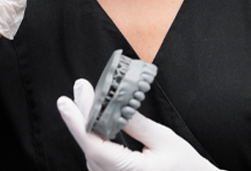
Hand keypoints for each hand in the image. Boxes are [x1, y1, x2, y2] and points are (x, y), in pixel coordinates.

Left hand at [57, 79, 220, 170]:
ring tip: (86, 96)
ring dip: (86, 123)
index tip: (66, 102)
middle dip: (81, 115)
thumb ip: (136, 124)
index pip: (96, 148)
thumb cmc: (183, 164)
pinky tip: (94, 117)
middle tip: (80, 87)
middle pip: (89, 146)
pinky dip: (93, 134)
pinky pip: (97, 156)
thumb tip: (114, 102)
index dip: (77, 124)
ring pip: (90, 150)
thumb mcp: (164, 138)